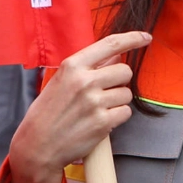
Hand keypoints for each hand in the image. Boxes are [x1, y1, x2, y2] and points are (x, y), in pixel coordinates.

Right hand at [7, 31, 150, 182]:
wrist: (37, 145)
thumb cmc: (47, 112)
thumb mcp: (61, 81)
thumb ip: (87, 67)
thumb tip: (115, 56)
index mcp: (73, 66)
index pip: (111, 45)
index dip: (132, 38)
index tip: (145, 37)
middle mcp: (85, 81)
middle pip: (125, 71)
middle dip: (120, 81)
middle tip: (105, 91)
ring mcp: (95, 102)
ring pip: (126, 94)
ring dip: (118, 101)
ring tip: (99, 108)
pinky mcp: (102, 122)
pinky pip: (125, 112)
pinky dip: (118, 117)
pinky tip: (102, 120)